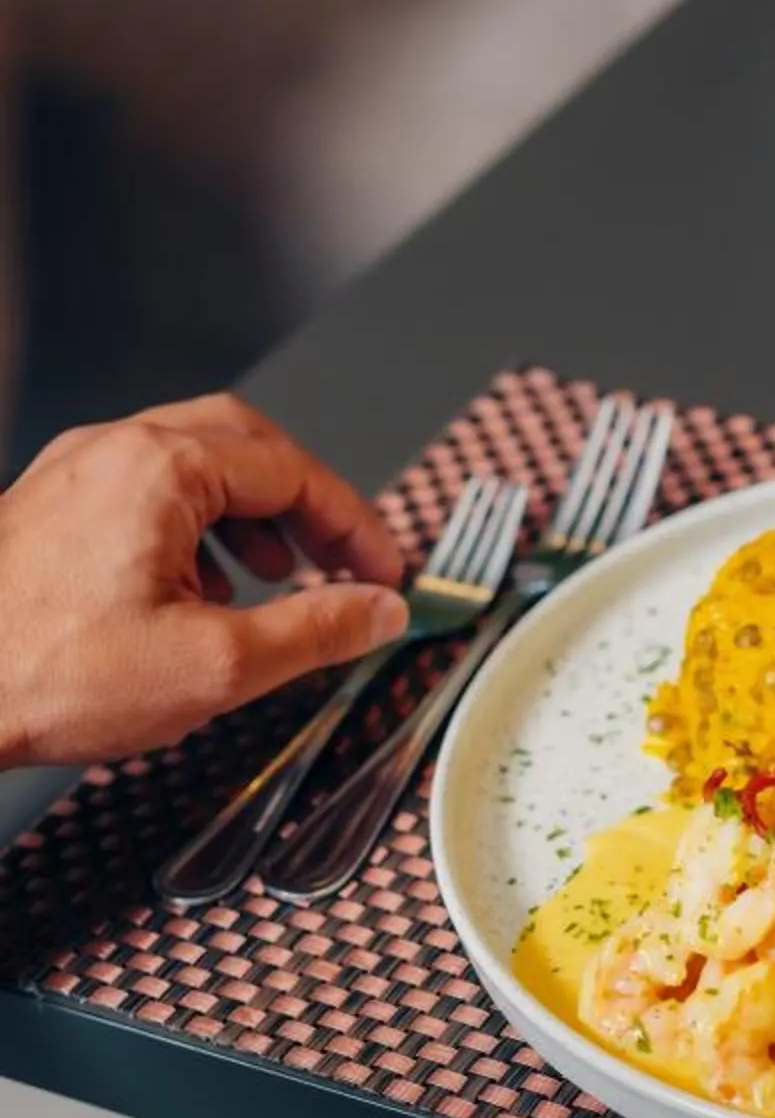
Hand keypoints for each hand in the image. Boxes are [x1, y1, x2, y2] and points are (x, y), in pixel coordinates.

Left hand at [0, 394, 406, 765]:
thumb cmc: (47, 674)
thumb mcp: (216, 665)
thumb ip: (316, 631)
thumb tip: (382, 611)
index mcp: (161, 468)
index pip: (294, 472)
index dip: (355, 526)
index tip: (386, 575)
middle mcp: (114, 451)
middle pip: (244, 443)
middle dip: (305, 503)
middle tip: (342, 559)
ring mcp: (74, 474)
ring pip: (192, 464)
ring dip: (250, 515)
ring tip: (274, 580)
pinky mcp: (48, 509)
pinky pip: (144, 492)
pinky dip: (194, 528)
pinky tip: (196, 593)